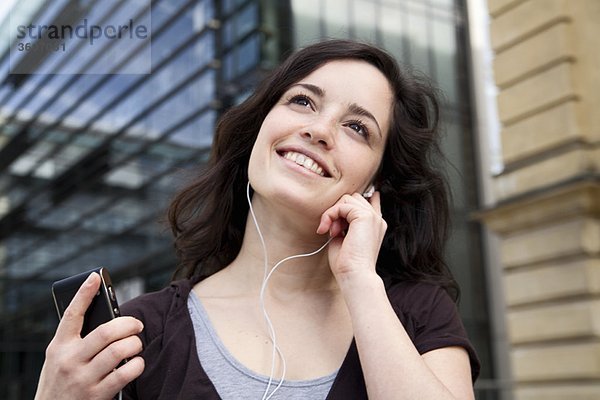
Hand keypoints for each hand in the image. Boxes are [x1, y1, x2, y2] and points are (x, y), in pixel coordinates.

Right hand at [35, 273, 144, 399]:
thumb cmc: (62, 380)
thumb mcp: (61, 357)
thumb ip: (78, 340)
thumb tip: (111, 320)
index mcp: (60, 346)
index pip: (71, 315)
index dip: (83, 293)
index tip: (95, 277)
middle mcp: (70, 360)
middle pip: (106, 332)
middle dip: (128, 324)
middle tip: (136, 324)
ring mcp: (83, 378)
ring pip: (118, 351)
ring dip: (134, 344)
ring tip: (136, 344)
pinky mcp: (97, 395)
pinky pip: (125, 374)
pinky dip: (137, 365)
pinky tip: (136, 363)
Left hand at [316, 191, 386, 279]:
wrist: (354, 275)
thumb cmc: (347, 264)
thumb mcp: (344, 239)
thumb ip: (343, 224)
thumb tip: (335, 213)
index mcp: (375, 226)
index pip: (372, 201)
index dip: (364, 197)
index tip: (361, 198)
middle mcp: (376, 219)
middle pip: (353, 197)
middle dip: (338, 210)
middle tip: (333, 231)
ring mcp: (372, 216)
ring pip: (347, 198)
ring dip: (334, 213)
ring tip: (333, 232)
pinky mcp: (365, 216)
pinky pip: (342, 205)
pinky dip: (331, 215)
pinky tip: (329, 230)